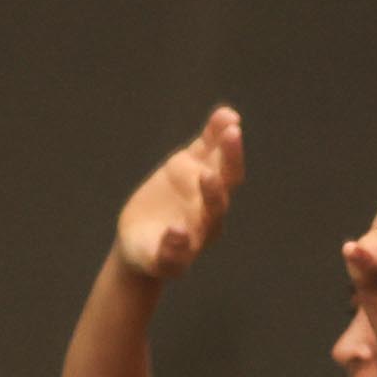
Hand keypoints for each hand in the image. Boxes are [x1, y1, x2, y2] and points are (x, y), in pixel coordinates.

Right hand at [113, 105, 244, 281]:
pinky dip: (215, 131)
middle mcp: (211, 203)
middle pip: (228, 180)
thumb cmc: (151, 257)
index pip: (215, 208)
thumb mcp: (157, 262)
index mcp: (205, 227)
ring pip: (220, 159)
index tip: (207, 177)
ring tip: (230, 119)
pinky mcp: (191, 165)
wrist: (144, 243)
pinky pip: (208, 146)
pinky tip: (225, 114)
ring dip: (227, 140)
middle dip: (230, 158)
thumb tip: (180, 234)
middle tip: (232, 136)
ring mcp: (202, 181)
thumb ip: (170, 254)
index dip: (213, 193)